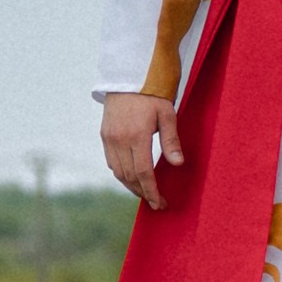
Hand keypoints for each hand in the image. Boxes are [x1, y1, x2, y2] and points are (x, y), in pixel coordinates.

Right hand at [101, 91, 183, 211]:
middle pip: (129, 177)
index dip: (152, 191)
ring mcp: (109, 138)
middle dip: (143, 193)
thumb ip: (171, 140)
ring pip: (118, 172)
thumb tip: (177, 164)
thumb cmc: (152, 95)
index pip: (143, 173)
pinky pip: (111, 162)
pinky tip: (133, 178)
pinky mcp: (104, 135)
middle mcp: (119, 140)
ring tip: (146, 193)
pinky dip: (122, 174)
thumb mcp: (167, 114)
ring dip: (131, 186)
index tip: (160, 203)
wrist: (128, 78)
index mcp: (136, 136)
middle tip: (157, 203)